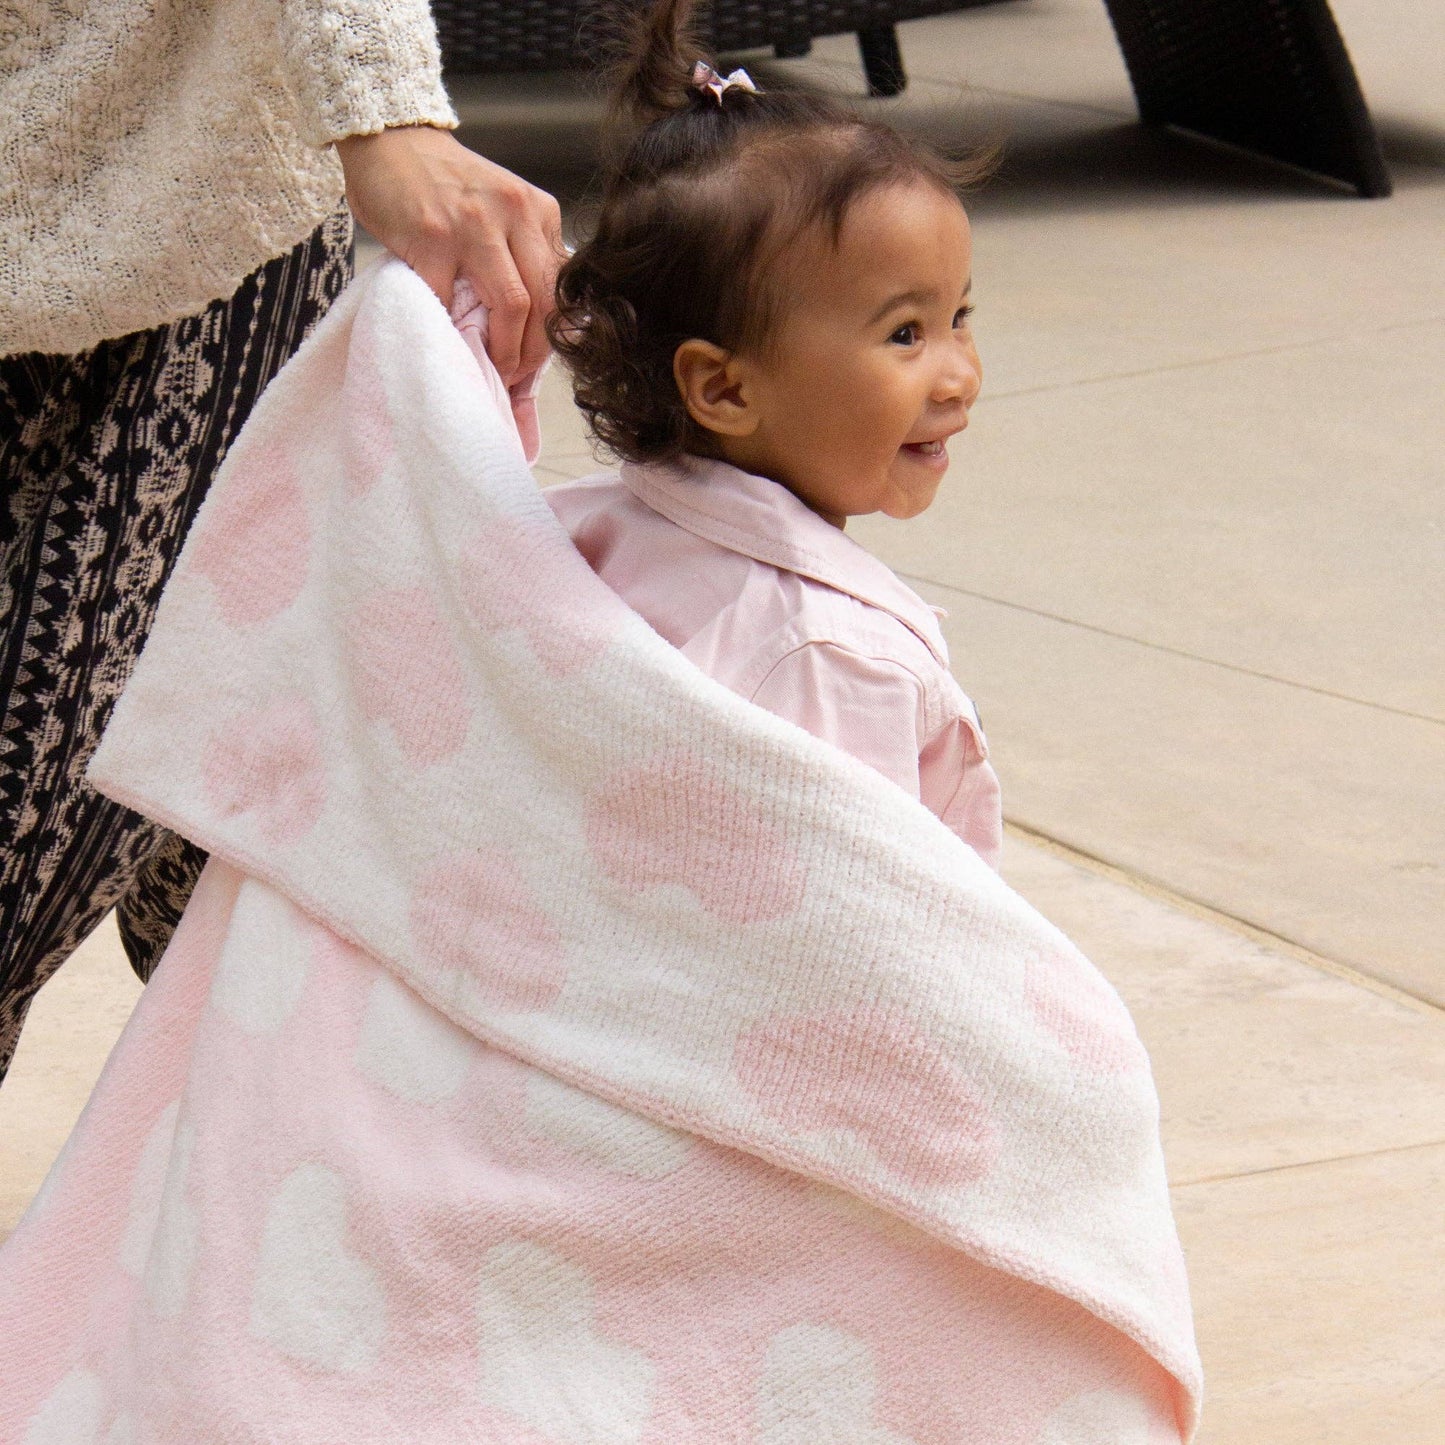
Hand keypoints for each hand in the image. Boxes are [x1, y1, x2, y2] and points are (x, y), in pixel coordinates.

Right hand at [336, 125, 562, 384]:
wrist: (391, 137)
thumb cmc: (445, 181)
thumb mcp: (501, 205)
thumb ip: (522, 249)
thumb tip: (536, 319)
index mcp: (538, 211)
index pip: (560, 286)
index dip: (552, 335)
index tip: (535, 362)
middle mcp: (514, 213)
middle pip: (545, 301)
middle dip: (534, 351)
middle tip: (517, 377)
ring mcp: (474, 225)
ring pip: (512, 305)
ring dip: (506, 350)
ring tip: (495, 369)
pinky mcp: (433, 237)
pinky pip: (450, 301)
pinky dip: (452, 329)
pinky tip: (451, 341)